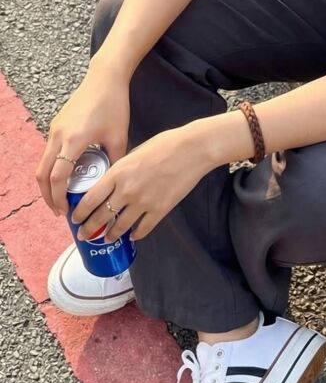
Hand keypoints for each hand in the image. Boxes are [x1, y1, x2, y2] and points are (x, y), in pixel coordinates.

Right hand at [36, 65, 130, 214]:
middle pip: (43, 174)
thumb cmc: (114, 105)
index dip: (58, 197)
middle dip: (48, 196)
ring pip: (43, 163)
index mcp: (74, 140)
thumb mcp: (119, 136)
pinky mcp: (56, 125)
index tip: (64, 211)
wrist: (104, 78)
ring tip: (62, 197)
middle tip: (59, 211)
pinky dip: (53, 168)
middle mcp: (58, 135)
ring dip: (49, 183)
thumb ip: (116, 161)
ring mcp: (54, 129)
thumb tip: (115, 184)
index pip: (58, 177)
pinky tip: (67, 176)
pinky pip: (49, 152)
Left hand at [70, 124, 211, 242]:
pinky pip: (143, 229)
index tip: (75, 219)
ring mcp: (143, 202)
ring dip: (111, 235)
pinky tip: (133, 237)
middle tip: (84, 235)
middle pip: (101, 216)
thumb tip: (114, 180)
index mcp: (117, 173)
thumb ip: (122, 168)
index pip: (90, 199)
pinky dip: (136, 235)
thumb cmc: (165, 144)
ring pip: (120, 227)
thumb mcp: (135, 152)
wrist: (192, 149)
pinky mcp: (160, 210)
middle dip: (89, 229)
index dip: (80, 212)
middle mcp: (126, 191)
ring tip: (107, 239)